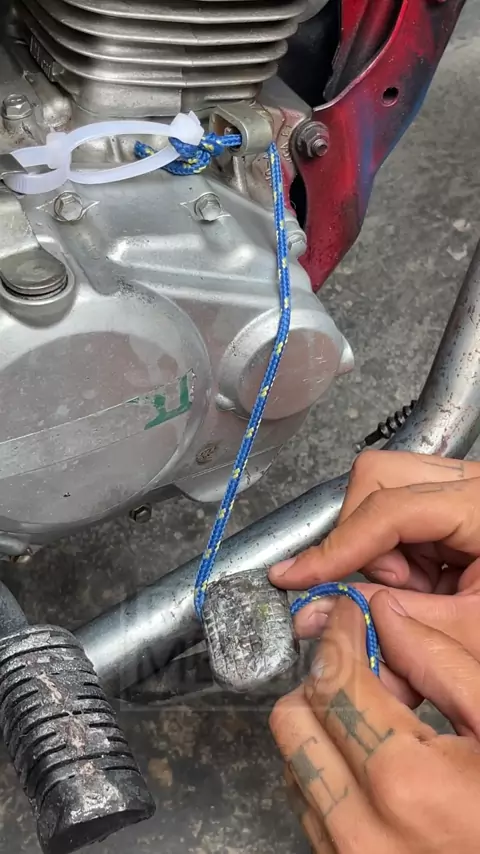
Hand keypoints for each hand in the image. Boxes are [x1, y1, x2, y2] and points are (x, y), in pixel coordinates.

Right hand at [268, 450, 479, 703]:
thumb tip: (313, 613)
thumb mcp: (469, 633)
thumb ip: (391, 622)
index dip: (337, 546)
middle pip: (379, 478)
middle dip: (364, 541)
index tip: (296, 576)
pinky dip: (400, 556)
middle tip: (390, 591)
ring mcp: (465, 487)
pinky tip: (427, 586)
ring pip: (383, 492)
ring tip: (418, 594)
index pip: (389, 508)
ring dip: (382, 551)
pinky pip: (400, 515)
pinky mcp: (458, 502)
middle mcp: (473, 482)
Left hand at [270, 597, 479, 853]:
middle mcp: (359, 828)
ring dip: (324, 726)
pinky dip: (329, 769)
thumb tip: (387, 616)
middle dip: (325, 680)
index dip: (340, 634)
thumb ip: (441, 665)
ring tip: (380, 722)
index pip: (334, 680)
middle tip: (368, 670)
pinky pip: (309, 804)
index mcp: (404, 783)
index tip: (349, 614)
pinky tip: (375, 762)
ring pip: (293, 761)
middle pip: (294, 719)